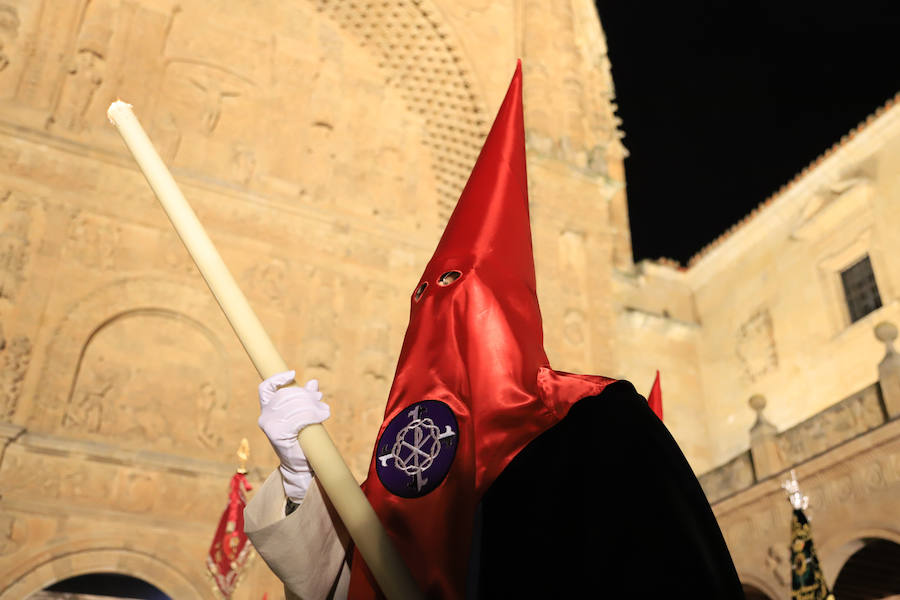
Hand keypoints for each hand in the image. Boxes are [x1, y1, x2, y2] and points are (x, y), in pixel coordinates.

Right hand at [258, 370, 329, 501]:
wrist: (300, 466)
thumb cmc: (301, 440)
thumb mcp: (302, 416)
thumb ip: (305, 399)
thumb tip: (313, 382)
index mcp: (267, 410)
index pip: (265, 388)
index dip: (277, 378)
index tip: (293, 374)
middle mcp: (265, 417)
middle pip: (286, 395)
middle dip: (305, 395)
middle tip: (319, 397)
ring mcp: (270, 426)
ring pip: (294, 406)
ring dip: (312, 405)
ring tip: (324, 409)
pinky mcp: (279, 435)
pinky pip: (298, 418)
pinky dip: (312, 414)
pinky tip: (322, 416)